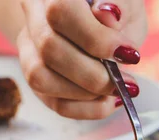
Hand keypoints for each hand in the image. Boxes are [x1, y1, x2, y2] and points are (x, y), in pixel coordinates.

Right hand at [17, 0, 146, 119]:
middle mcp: (33, 16)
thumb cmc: (116, 12)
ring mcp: (29, 49)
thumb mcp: (127, 2)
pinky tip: (108, 102)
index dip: (96, 38)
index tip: (129, 54)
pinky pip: (54, 102)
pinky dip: (87, 109)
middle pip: (49, 48)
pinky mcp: (37, 78)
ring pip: (41, 78)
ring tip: (118, 90)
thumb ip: (121, 5)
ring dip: (87, 94)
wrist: (98, 24)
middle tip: (127, 81)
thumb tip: (109, 14)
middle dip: (95, 74)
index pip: (61, 10)